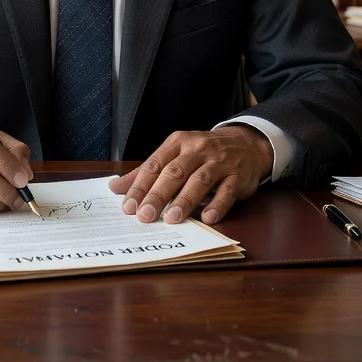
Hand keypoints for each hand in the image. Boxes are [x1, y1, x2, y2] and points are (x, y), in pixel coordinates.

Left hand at [108, 126, 272, 224]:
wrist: (245, 143)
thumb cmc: (203, 153)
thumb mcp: (175, 155)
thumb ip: (147, 172)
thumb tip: (115, 188)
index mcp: (178, 143)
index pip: (155, 165)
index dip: (141, 186)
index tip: (128, 206)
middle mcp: (198, 149)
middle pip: (175, 172)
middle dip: (158, 194)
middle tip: (144, 215)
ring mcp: (220, 162)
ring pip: (200, 180)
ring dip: (185, 200)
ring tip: (171, 218)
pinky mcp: (238, 176)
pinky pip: (227, 191)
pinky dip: (217, 205)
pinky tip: (208, 218)